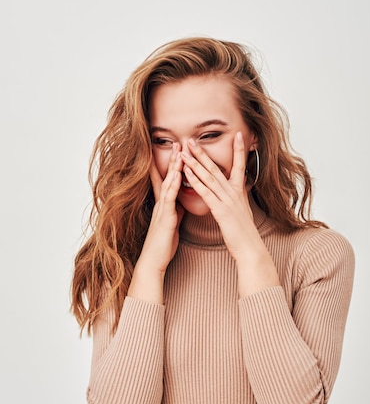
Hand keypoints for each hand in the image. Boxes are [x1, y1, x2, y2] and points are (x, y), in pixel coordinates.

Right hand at [140, 143, 184, 273]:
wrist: (154, 260)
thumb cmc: (163, 244)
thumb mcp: (172, 223)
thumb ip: (176, 211)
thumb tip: (182, 203)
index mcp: (165, 204)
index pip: (168, 180)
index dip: (172, 166)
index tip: (177, 151)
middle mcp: (161, 203)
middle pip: (167, 176)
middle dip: (173, 160)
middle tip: (178, 142)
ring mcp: (161, 209)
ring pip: (167, 183)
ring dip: (173, 167)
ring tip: (178, 151)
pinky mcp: (164, 217)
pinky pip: (168, 198)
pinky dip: (172, 185)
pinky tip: (176, 175)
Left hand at [181, 133, 279, 296]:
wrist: (250, 248)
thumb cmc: (243, 233)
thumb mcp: (242, 211)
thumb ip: (237, 199)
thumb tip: (238, 190)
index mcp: (239, 192)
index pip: (240, 166)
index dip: (238, 150)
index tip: (237, 135)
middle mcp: (234, 193)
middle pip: (217, 168)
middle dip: (204, 153)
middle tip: (192, 140)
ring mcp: (228, 200)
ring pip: (209, 177)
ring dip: (196, 163)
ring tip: (184, 151)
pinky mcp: (221, 210)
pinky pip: (206, 192)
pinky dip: (196, 181)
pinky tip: (187, 173)